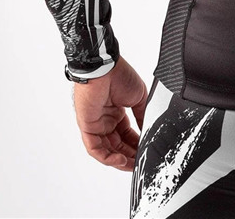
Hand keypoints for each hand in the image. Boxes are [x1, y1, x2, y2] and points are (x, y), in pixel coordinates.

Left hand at [71, 55, 147, 170]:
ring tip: (132, 165)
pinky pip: (95, 149)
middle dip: (129, 156)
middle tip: (139, 164)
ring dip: (119, 160)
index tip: (145, 153)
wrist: (105, 68)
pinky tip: (120, 160)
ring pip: (106, 150)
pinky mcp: (87, 127)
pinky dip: (107, 157)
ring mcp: (96, 124)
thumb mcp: (139, 97)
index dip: (136, 145)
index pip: (127, 135)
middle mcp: (105, 120)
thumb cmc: (119, 75)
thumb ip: (142, 115)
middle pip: (117, 145)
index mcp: (117, 112)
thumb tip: (148, 130)